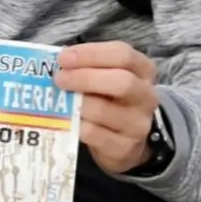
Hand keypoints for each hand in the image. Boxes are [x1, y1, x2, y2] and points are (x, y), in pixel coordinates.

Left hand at [54, 41, 159, 174]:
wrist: (124, 141)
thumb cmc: (109, 98)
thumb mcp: (105, 77)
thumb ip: (86, 66)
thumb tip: (54, 61)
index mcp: (142, 70)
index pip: (123, 55)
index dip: (91, 54)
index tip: (63, 58)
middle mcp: (146, 96)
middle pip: (121, 82)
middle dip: (85, 78)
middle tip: (59, 78)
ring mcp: (137, 124)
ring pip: (105, 111)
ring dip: (76, 103)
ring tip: (59, 99)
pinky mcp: (124, 148)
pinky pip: (95, 134)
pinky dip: (76, 125)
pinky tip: (66, 119)